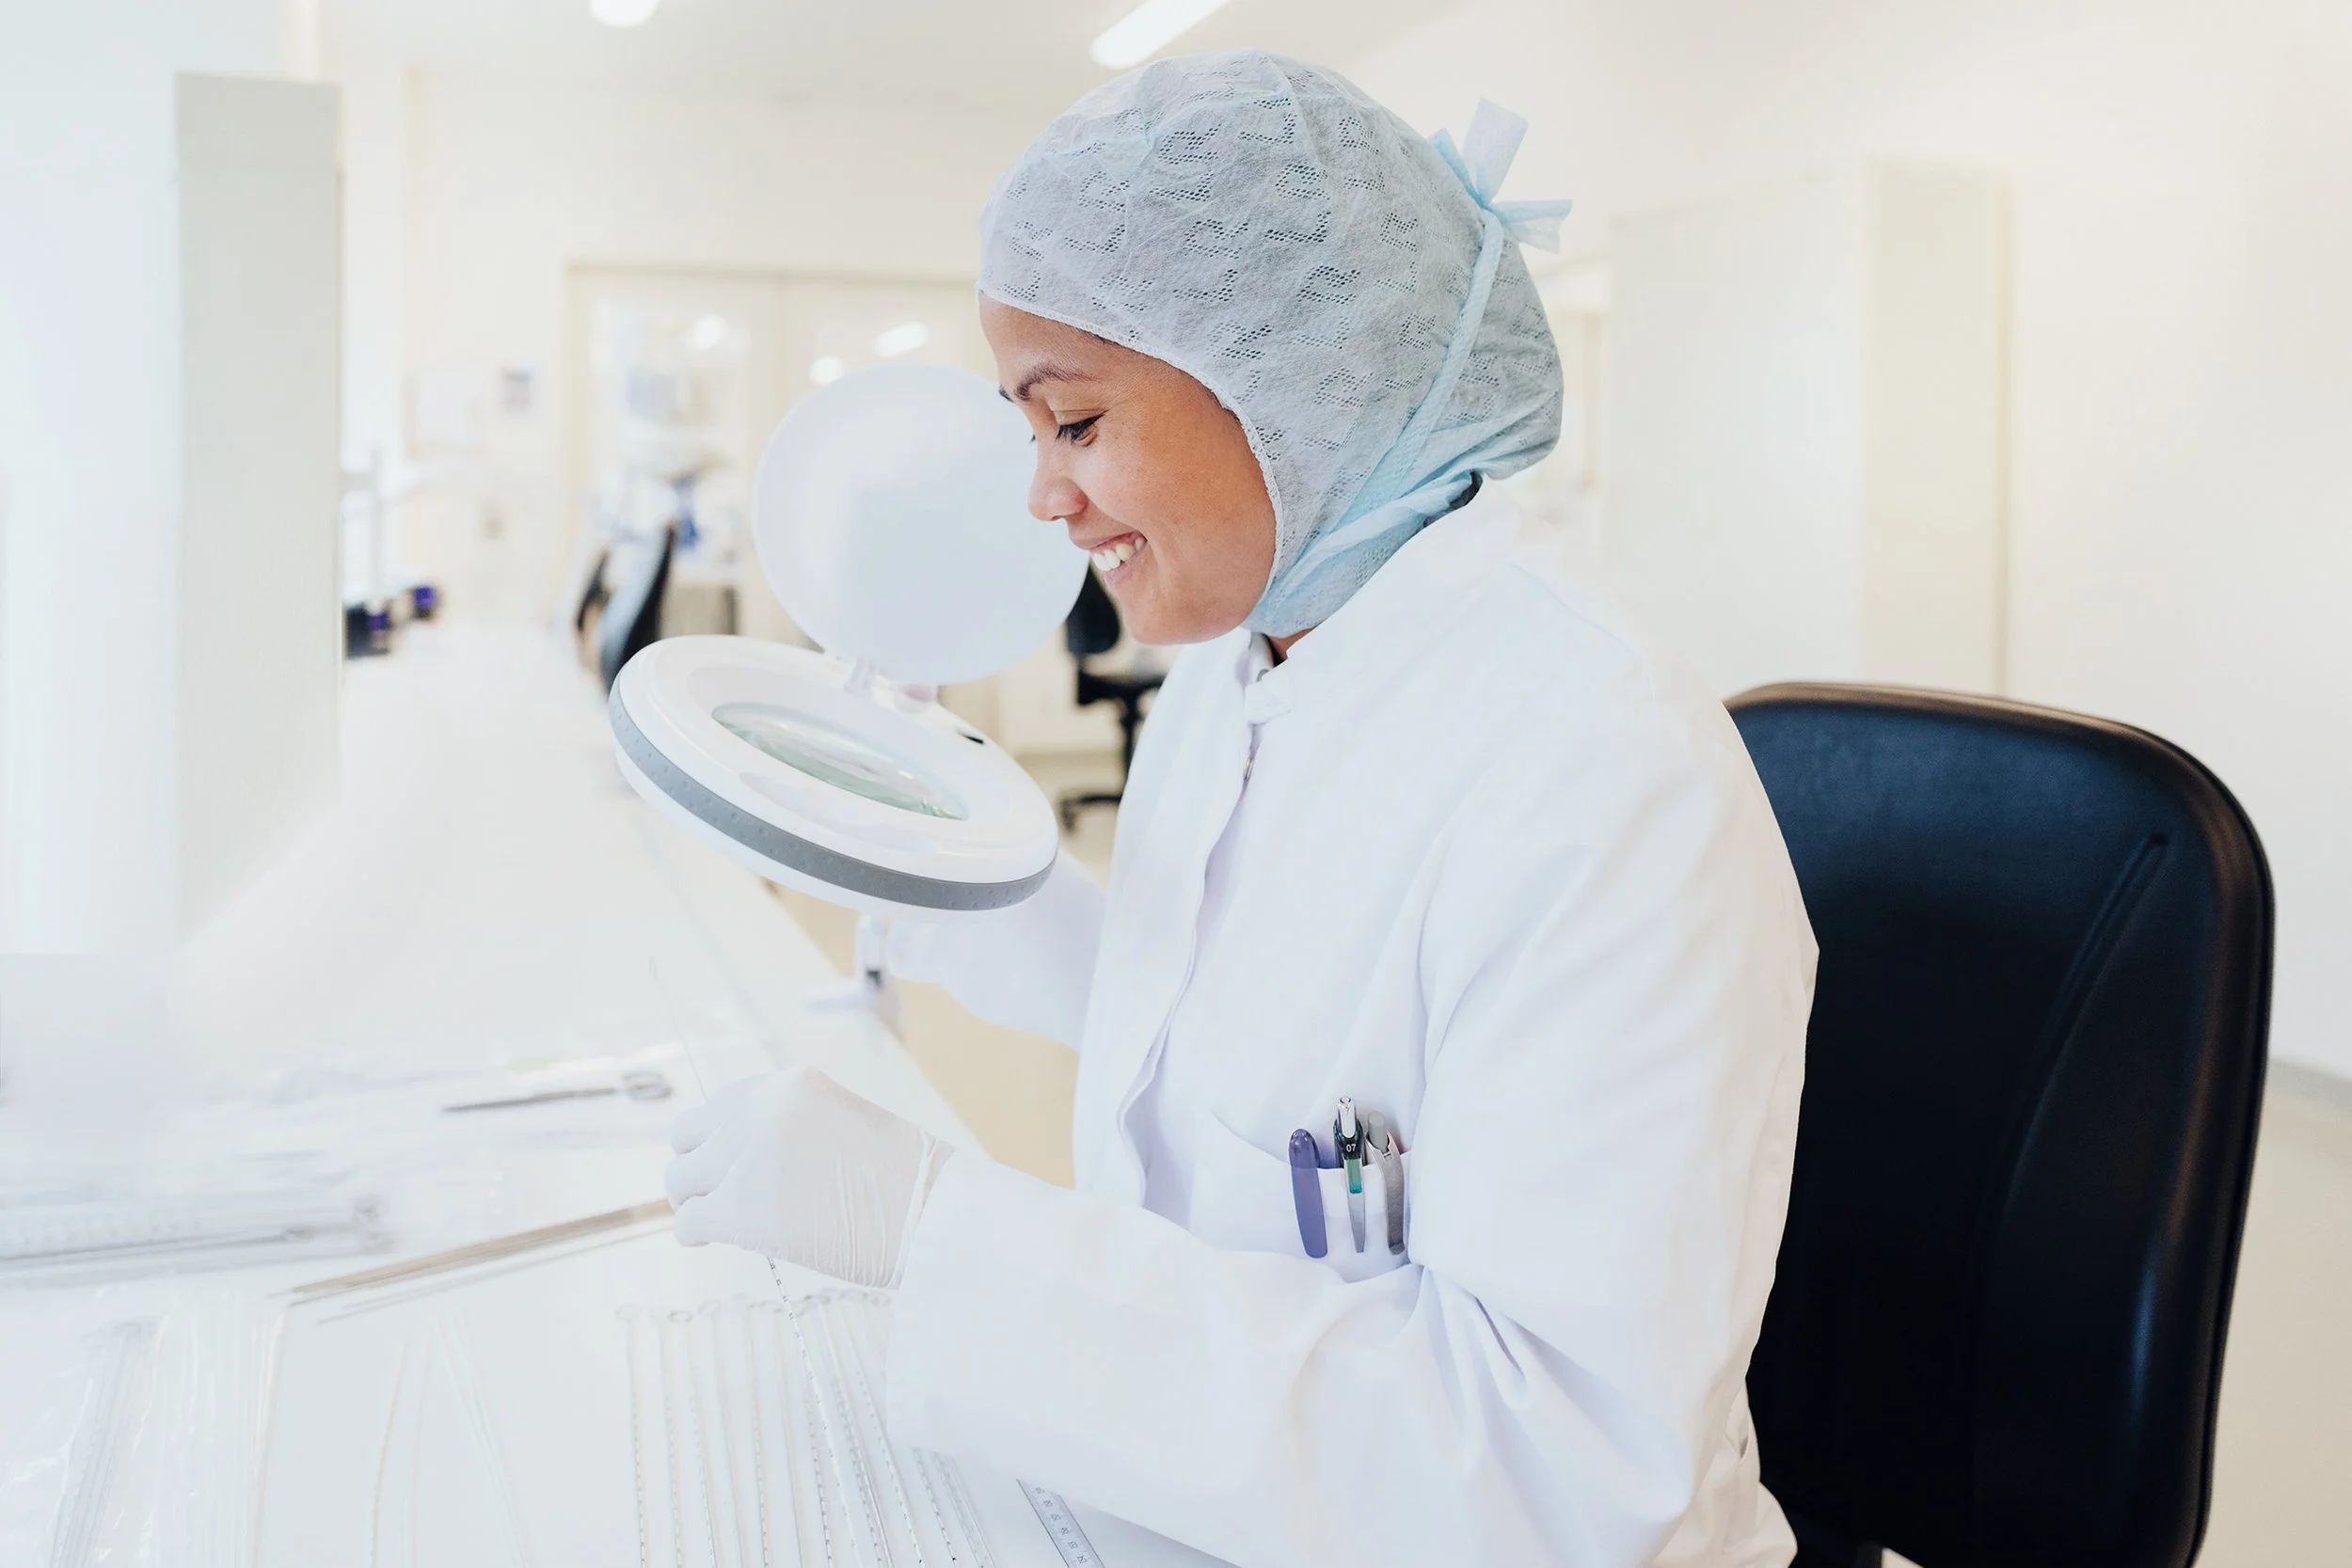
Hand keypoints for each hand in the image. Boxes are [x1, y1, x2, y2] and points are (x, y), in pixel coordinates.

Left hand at [664, 1066, 952, 1288]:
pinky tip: (715, 1243)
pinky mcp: (741, 1208)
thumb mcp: (845, 1124)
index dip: (722, 1141)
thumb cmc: (907, 1182)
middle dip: (699, 1167)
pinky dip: (696, 1235)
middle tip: (720, 1197)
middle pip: (687, 1134)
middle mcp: (761, 1109)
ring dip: (695, 1201)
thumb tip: (749, 1163)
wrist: (933, 1214)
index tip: (735, 1167)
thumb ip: (795, 1129)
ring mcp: (747, 1156)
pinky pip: (689, 1221)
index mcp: (790, 1084)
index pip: (723, 1104)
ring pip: (679, 1179)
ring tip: (721, 1224)